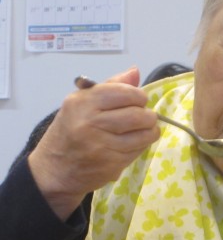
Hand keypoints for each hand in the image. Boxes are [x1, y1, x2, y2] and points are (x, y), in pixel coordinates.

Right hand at [28, 67, 159, 220]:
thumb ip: (111, 86)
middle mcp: (91, 123)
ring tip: (145, 129)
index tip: (140, 100)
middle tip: (146, 117)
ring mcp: (101, 146)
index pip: (124, 93)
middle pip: (137, 115)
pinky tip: (135, 142)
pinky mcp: (111, 164)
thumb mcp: (81, 102)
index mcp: (83, 103)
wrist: (54, 168)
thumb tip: (135, 71)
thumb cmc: (70, 130)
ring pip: (143, 135)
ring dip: (150, 131)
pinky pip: (138, 151)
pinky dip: (142, 145)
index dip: (139, 96)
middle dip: (149, 115)